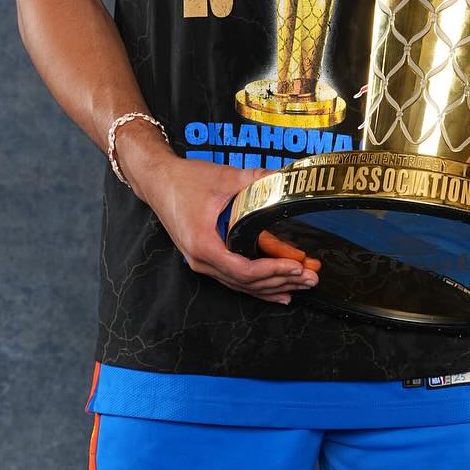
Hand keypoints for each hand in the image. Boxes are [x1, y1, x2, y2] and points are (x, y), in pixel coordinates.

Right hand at [122, 137, 319, 304]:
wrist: (158, 181)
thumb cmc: (185, 181)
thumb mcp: (224, 178)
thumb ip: (257, 180)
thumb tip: (286, 178)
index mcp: (204, 245)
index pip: (244, 270)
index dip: (273, 271)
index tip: (297, 267)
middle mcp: (202, 261)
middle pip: (247, 282)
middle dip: (282, 281)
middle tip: (311, 278)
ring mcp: (202, 263)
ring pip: (242, 284)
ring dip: (273, 286)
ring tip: (301, 286)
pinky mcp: (206, 259)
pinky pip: (235, 279)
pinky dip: (258, 285)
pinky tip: (278, 291)